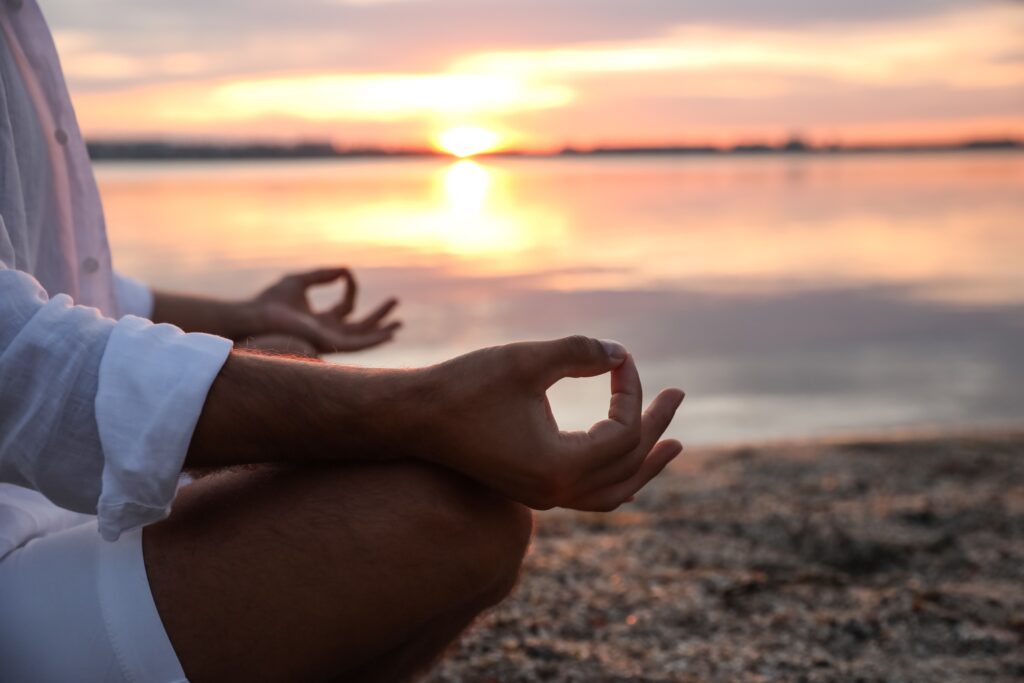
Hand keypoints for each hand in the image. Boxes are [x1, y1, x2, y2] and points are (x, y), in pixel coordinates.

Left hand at [250, 268, 400, 352]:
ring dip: (381, 330)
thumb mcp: (300, 280)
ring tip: (400, 323)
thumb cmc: (271, 301)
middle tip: (395, 301)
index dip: (351, 287)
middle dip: (378, 316)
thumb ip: (322, 275)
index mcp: (321, 321)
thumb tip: (344, 269)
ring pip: (362, 338)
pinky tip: (388, 335)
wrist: (257, 316)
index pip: (346, 305)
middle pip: (360, 326)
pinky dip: (374, 340)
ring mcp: (329, 340)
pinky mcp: (328, 344)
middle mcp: (328, 333)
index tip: (347, 272)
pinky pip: (357, 345)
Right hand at [413, 336, 684, 510]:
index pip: (623, 432)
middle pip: (628, 466)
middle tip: (679, 393)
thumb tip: (620, 353)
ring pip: (613, 491)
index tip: (619, 357)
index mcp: (559, 467)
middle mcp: (555, 493)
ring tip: (672, 442)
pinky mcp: (532, 488)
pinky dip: (615, 474)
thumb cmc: (464, 386)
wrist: (412, 418)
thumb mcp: (525, 360)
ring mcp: (543, 497)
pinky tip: (622, 453)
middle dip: (657, 427)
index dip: (631, 391)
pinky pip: (589, 493)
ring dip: (644, 463)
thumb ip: (580, 353)